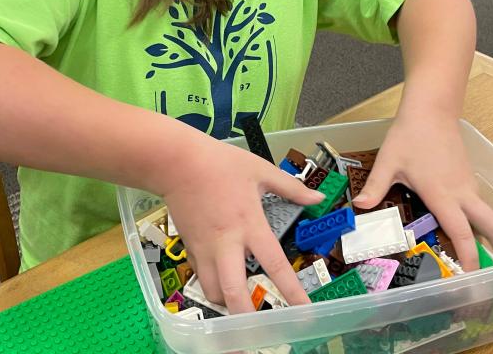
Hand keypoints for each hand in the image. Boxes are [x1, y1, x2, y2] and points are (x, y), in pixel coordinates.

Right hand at [162, 138, 324, 313]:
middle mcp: (226, 244)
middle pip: (232, 293)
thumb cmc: (220, 163)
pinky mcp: (188, 248)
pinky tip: (221, 280)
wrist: (175, 162)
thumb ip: (290, 187)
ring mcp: (203, 249)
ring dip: (227, 304)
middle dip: (245, 319)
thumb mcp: (260, 169)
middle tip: (259, 331)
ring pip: (212, 292)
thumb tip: (317, 196)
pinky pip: (200, 276)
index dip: (292, 292)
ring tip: (242, 307)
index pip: (274, 265)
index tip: (305, 313)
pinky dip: (211, 283)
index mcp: (249, 225)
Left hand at [351, 110, 492, 270]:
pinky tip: (470, 225)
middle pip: (490, 223)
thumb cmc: (409, 135)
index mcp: (442, 194)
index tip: (473, 277)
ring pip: (485, 212)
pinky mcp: (467, 174)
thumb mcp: (389, 161)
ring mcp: (467, 182)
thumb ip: (376, 186)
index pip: (461, 232)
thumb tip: (359, 208)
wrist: (431, 109)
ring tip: (489, 255)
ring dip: (492, 232)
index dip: (469, 256)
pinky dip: (480, 217)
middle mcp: (461, 192)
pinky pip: (477, 201)